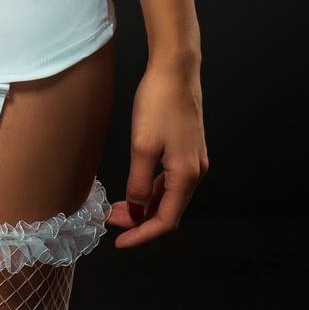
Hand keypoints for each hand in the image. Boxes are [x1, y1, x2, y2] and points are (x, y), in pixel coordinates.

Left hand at [106, 56, 209, 247]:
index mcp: (186, 175)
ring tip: (119, 206)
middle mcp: (195, 172)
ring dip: (145, 204)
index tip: (119, 240)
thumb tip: (139, 209)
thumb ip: (139, 183)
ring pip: (169, 195)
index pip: (166, 221)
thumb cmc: (159, 102)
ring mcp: (193, 159)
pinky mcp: (187, 147)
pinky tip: (136, 185)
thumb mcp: (142, 145)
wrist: (175, 68)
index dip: (142, 234)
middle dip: (141, 220)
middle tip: (113, 221)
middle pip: (169, 210)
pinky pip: (170, 179)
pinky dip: (152, 187)